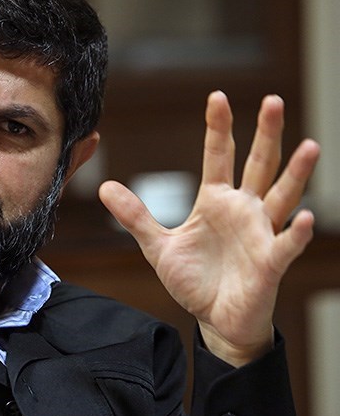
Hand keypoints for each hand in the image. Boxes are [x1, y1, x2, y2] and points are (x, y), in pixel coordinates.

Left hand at [99, 91, 320, 365]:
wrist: (215, 320)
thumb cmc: (194, 281)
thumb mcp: (158, 246)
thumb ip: (136, 216)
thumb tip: (105, 187)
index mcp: (216, 201)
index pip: (218, 156)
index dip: (218, 128)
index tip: (217, 96)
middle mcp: (243, 210)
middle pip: (258, 164)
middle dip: (266, 134)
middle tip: (273, 100)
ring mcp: (260, 233)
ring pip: (282, 196)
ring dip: (295, 173)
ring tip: (310, 146)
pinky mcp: (270, 263)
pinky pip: (286, 244)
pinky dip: (296, 232)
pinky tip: (305, 218)